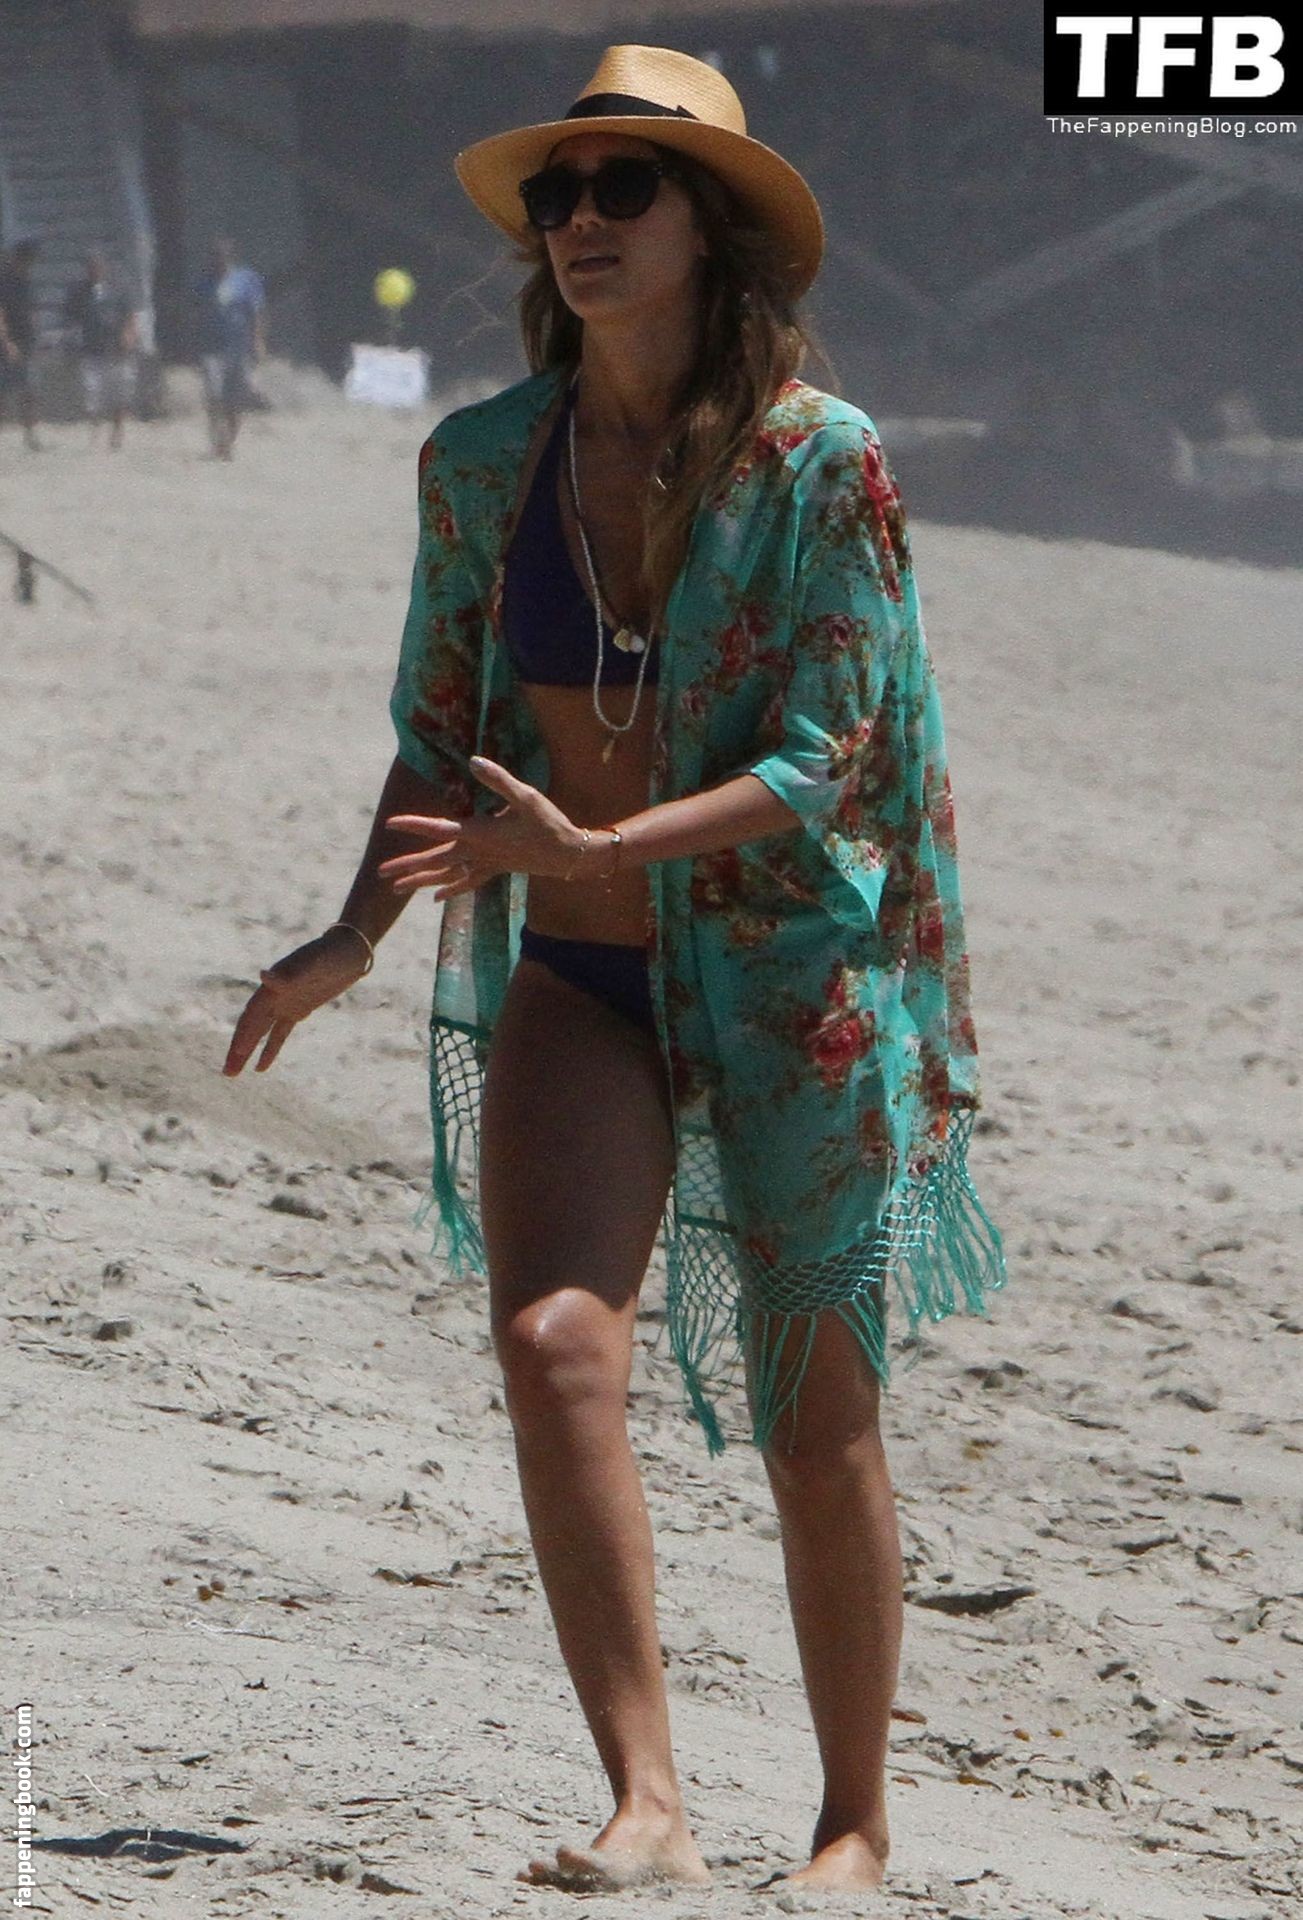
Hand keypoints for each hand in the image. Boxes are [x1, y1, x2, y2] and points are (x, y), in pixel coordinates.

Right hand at [222, 926, 370, 1075]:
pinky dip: (269, 1049)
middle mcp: (274, 995)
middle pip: (251, 1026)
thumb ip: (289, 973)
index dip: (244, 1034)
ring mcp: (285, 1003)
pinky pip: (279, 1033)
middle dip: (238, 1049)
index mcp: (274, 985)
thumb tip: (263, 976)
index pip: (253, 1015)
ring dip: (247, 1051)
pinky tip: (260, 1067)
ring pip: (261, 1032)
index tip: (236, 1055)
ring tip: (233, 1073)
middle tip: (227, 1073)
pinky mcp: (298, 1009)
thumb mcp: (314, 963)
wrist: (350, 950)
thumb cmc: (331, 954)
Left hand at [379, 756, 580, 899]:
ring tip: (396, 889)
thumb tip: (473, 761)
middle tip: (380, 874)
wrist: (569, 855)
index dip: (414, 824)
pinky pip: (468, 883)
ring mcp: (486, 864)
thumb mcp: (526, 796)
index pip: (440, 828)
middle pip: (436, 860)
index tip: (390, 825)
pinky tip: (436, 898)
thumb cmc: (549, 823)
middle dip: (408, 866)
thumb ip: (499, 780)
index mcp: (481, 832)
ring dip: (422, 881)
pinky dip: (451, 889)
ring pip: (448, 875)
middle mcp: (478, 852)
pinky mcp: (496, 870)